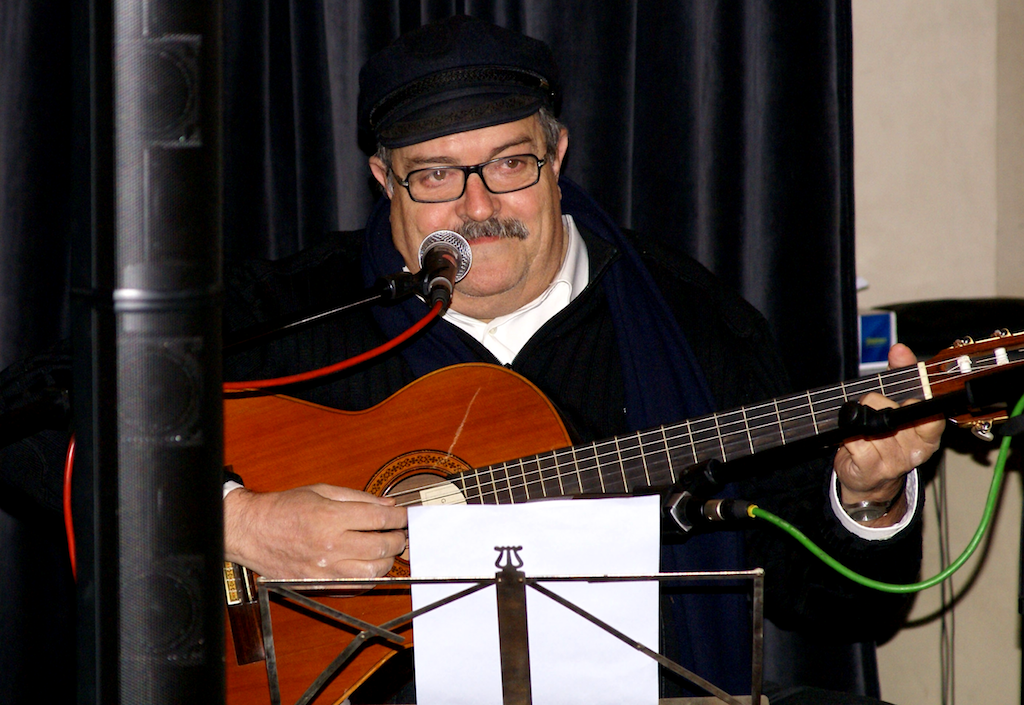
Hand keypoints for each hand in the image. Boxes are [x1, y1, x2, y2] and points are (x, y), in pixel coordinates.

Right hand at [224, 484, 407, 578]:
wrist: (252, 531)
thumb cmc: (285, 507)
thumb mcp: (322, 491)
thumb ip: (358, 498)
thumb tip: (388, 505)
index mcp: (330, 517)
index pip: (379, 519)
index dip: (399, 518)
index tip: (405, 517)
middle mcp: (330, 545)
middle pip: (381, 547)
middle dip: (398, 539)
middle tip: (400, 533)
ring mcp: (325, 568)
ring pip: (373, 571)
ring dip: (387, 560)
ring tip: (386, 549)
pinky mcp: (319, 584)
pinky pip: (356, 585)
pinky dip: (370, 576)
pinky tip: (370, 564)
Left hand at [833, 344, 944, 525]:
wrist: (868, 478)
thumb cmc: (884, 436)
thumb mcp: (896, 404)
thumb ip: (901, 375)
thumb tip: (900, 349)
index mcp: (929, 433)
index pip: (932, 415)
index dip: (915, 402)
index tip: (906, 398)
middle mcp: (916, 449)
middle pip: (890, 410)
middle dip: (875, 403)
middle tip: (872, 412)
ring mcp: (894, 462)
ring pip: (870, 423)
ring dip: (859, 420)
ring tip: (862, 430)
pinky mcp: (870, 469)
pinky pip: (854, 440)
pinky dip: (848, 436)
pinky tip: (852, 440)